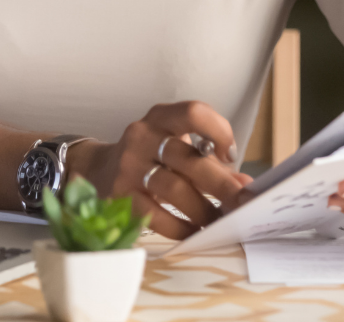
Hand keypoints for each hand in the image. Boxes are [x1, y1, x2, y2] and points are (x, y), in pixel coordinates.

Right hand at [67, 101, 250, 239]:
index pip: (193, 112)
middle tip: (242, 203)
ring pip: (174, 189)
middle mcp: (142, 136)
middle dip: (221, 184)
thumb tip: (244, 185)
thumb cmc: (150, 157)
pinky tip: (194, 231)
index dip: (218, 131)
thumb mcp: (176, 147)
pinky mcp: (120, 195)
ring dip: (203, 209)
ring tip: (219, 222)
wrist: (98, 169)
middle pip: (188, 158)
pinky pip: (155, 215)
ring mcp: (128, 166)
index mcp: (160, 118)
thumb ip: (209, 162)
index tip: (230, 155)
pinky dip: (180, 227)